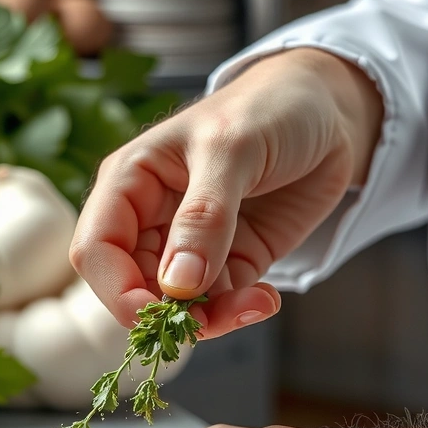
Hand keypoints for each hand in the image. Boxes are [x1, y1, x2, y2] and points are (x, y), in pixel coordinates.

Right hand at [72, 48, 383, 337]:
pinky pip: (220, 304)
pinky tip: (266, 299)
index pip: (96, 249)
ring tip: (255, 305)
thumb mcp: (233, 150)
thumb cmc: (270, 108)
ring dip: (211, 319)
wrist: (330, 110)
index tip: (156, 315)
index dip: (117, 289)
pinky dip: (239, 312)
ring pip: (177, 305)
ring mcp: (191, 245)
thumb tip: (177, 284)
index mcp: (131, 181)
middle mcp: (151, 218)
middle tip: (218, 315)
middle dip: (169, 313)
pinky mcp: (230, 262)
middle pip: (133, 287)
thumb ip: (204, 217)